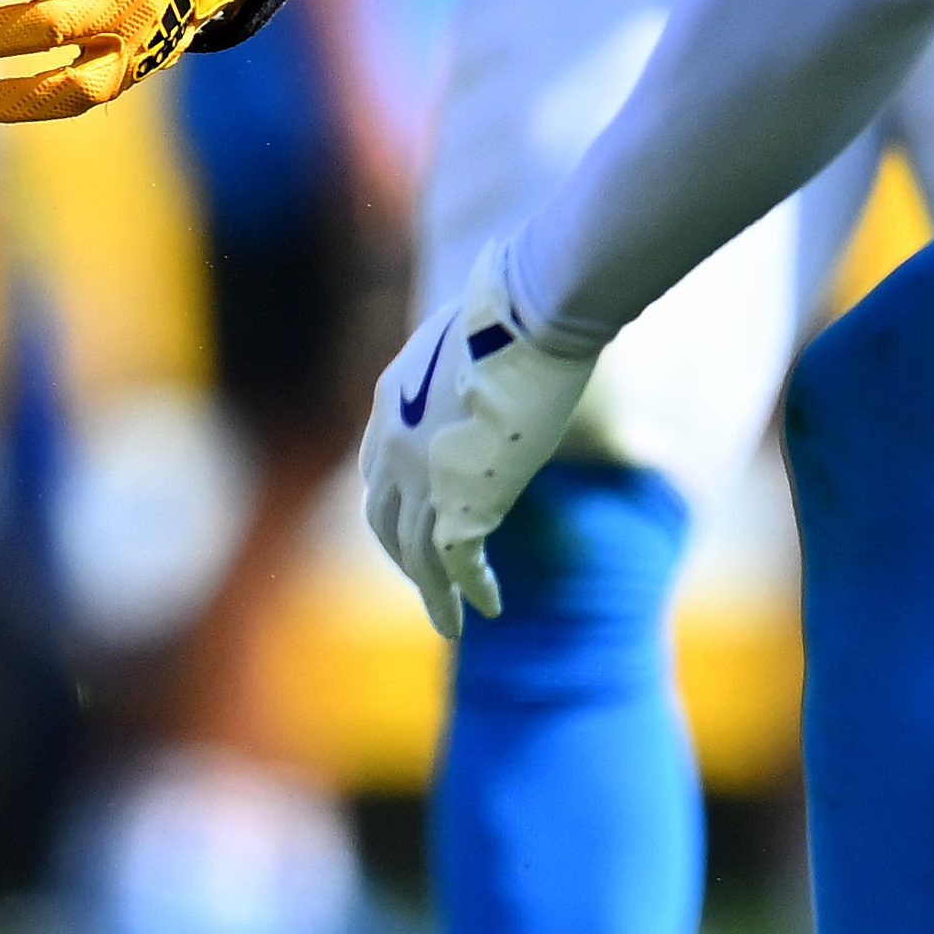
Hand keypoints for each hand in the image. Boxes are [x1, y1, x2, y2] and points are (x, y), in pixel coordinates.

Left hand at [361, 239, 591, 639]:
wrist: (528, 312)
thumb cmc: (523, 309)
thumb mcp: (492, 342)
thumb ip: (505, 370)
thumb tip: (555, 360)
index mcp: (392, 398)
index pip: (377, 468)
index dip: (394, 501)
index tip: (415, 518)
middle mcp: (392, 442)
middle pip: (385, 519)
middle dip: (403, 555)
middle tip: (426, 581)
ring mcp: (420, 476)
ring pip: (416, 555)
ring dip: (433, 595)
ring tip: (452, 624)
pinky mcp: (459, 499)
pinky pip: (456, 564)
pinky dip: (468, 592)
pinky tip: (488, 610)